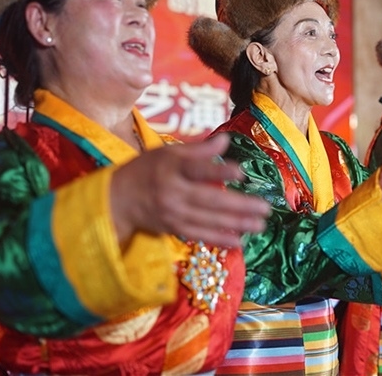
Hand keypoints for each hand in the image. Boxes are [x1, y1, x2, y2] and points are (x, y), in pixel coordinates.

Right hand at [110, 133, 271, 247]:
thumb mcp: (168, 153)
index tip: (241, 171)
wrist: (117, 199)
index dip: (219, 171)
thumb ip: (199, 149)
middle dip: (239, 205)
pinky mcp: (173, 228)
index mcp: (172, 168)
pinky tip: (239, 241)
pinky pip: (199, 235)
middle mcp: (173, 192)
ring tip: (259, 225)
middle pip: (210, 200)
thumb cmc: (147, 170)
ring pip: (208, 220)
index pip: (198, 170)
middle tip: (265, 208)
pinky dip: (219, 239)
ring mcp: (173, 213)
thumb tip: (226, 140)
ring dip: (236, 224)